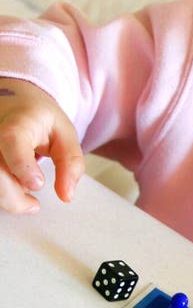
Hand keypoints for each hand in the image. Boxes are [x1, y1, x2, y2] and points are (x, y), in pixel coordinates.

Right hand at [0, 77, 83, 213]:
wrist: (14, 102)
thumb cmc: (41, 120)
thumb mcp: (65, 135)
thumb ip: (71, 164)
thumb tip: (66, 196)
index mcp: (18, 121)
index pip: (12, 141)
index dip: (22, 166)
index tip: (38, 184)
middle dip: (15, 198)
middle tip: (34, 205)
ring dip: (7, 198)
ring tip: (25, 193)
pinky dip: (2, 193)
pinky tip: (12, 188)